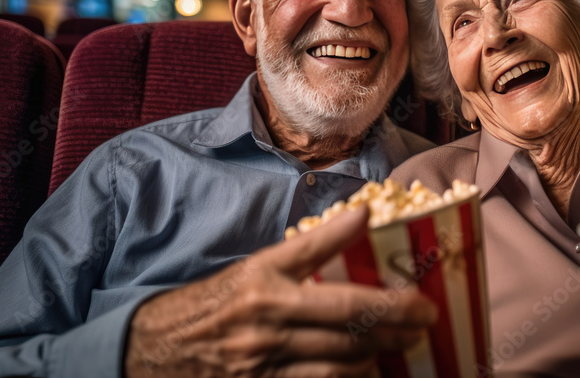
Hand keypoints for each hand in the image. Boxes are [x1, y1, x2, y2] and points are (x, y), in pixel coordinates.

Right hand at [124, 206, 436, 376]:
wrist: (152, 353)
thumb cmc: (212, 307)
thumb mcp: (249, 272)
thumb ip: (298, 257)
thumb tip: (353, 226)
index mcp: (259, 276)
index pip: (311, 248)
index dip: (346, 231)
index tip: (376, 217)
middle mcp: (264, 315)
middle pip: (344, 314)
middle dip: (395, 314)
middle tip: (427, 313)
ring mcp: (264, 358)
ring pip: (341, 357)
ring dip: (382, 351)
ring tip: (410, 343)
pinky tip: (372, 371)